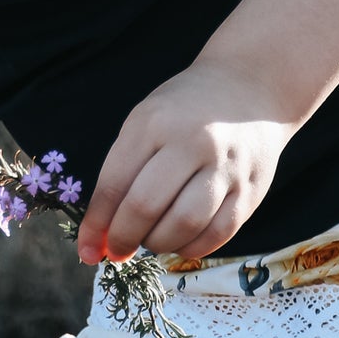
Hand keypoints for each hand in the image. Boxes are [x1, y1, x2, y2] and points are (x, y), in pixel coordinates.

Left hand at [76, 65, 291, 264]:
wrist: (246, 88)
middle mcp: (191, 143)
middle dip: (124, 237)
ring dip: (158, 243)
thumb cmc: (182, 110)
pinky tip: (179, 242)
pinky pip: (219, 233)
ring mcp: (225, 167)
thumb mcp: (145, 122)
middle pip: (146, 206)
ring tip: (149, 240)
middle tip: (117, 250)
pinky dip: (192, 246)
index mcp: (153, 123)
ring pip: (184, 224)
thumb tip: (100, 231)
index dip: (97, 223)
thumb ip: (122, 171)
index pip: (115, 182)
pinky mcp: (251, 189)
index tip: (87, 249)